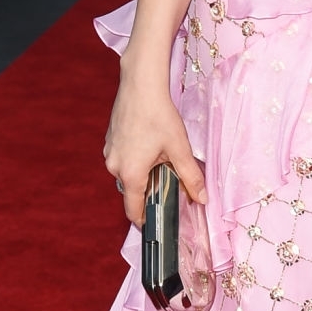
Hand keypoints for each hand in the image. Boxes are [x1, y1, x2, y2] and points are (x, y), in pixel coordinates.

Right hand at [104, 71, 206, 225]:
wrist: (140, 84)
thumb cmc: (159, 115)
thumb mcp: (179, 148)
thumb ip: (191, 177)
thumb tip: (202, 199)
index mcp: (130, 173)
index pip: (133, 210)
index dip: (144, 221)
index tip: (154, 226)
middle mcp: (114, 166)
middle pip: (132, 190)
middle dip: (149, 190)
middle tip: (169, 180)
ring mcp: (109, 152)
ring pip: (127, 173)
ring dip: (143, 172)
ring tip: (161, 157)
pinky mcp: (110, 140)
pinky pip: (123, 158)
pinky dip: (135, 158)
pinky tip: (150, 143)